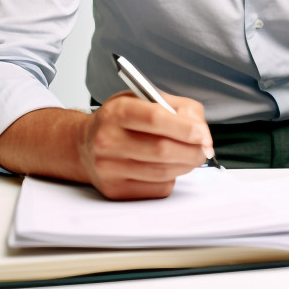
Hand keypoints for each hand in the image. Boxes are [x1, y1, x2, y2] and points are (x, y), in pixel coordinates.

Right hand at [78, 91, 212, 199]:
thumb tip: (201, 132)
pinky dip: (171, 178)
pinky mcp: (114, 190)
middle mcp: (108, 139)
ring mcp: (109, 167)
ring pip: (162, 172)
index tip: (202, 134)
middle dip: (192, 150)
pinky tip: (169, 167)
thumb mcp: (145, 99)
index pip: (155, 119)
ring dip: (185, 165)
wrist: (85, 144)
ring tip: (191, 157)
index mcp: (118, 111)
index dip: (184, 128)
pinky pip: (157, 188)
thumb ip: (178, 108)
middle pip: (161, 149)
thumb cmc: (121, 120)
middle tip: (204, 149)